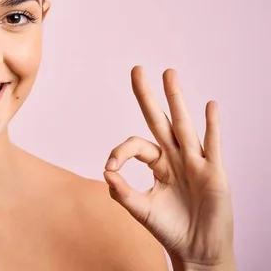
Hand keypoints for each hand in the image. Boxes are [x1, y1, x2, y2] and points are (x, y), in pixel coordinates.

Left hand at [103, 66, 234, 269]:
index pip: (137, 145)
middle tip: (137, 69)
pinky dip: (212, 126)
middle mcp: (175, 158)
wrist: (197, 251)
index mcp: (158, 164)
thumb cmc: (169, 229)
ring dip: (176, 99)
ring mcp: (195, 162)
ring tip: (169, 73)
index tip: (110, 167)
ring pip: (183, 125)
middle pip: (160, 121)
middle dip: (148, 97)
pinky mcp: (213, 172)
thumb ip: (122, 193)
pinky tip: (210, 105)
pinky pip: (212, 144)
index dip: (121, 151)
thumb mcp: (141, 211)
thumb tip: (106, 171)